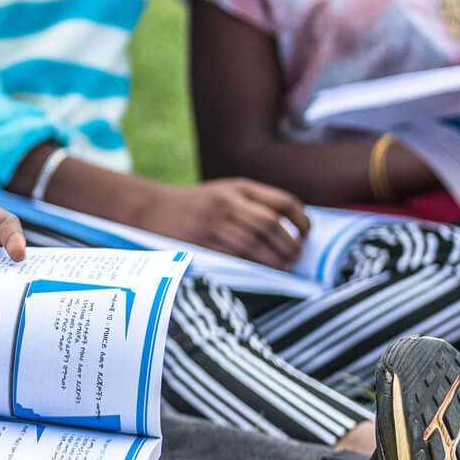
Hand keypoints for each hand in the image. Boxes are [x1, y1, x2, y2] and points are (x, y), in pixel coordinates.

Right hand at [137, 178, 309, 267]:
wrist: (153, 208)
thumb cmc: (197, 205)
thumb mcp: (226, 192)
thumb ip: (255, 204)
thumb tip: (292, 229)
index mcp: (239, 187)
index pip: (282, 202)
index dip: (301, 220)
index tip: (306, 233)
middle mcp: (227, 202)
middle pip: (270, 224)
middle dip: (290, 244)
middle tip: (297, 256)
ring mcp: (213, 222)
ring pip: (254, 244)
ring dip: (275, 260)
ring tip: (285, 267)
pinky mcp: (201, 242)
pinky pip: (234, 258)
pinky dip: (253, 267)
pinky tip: (263, 272)